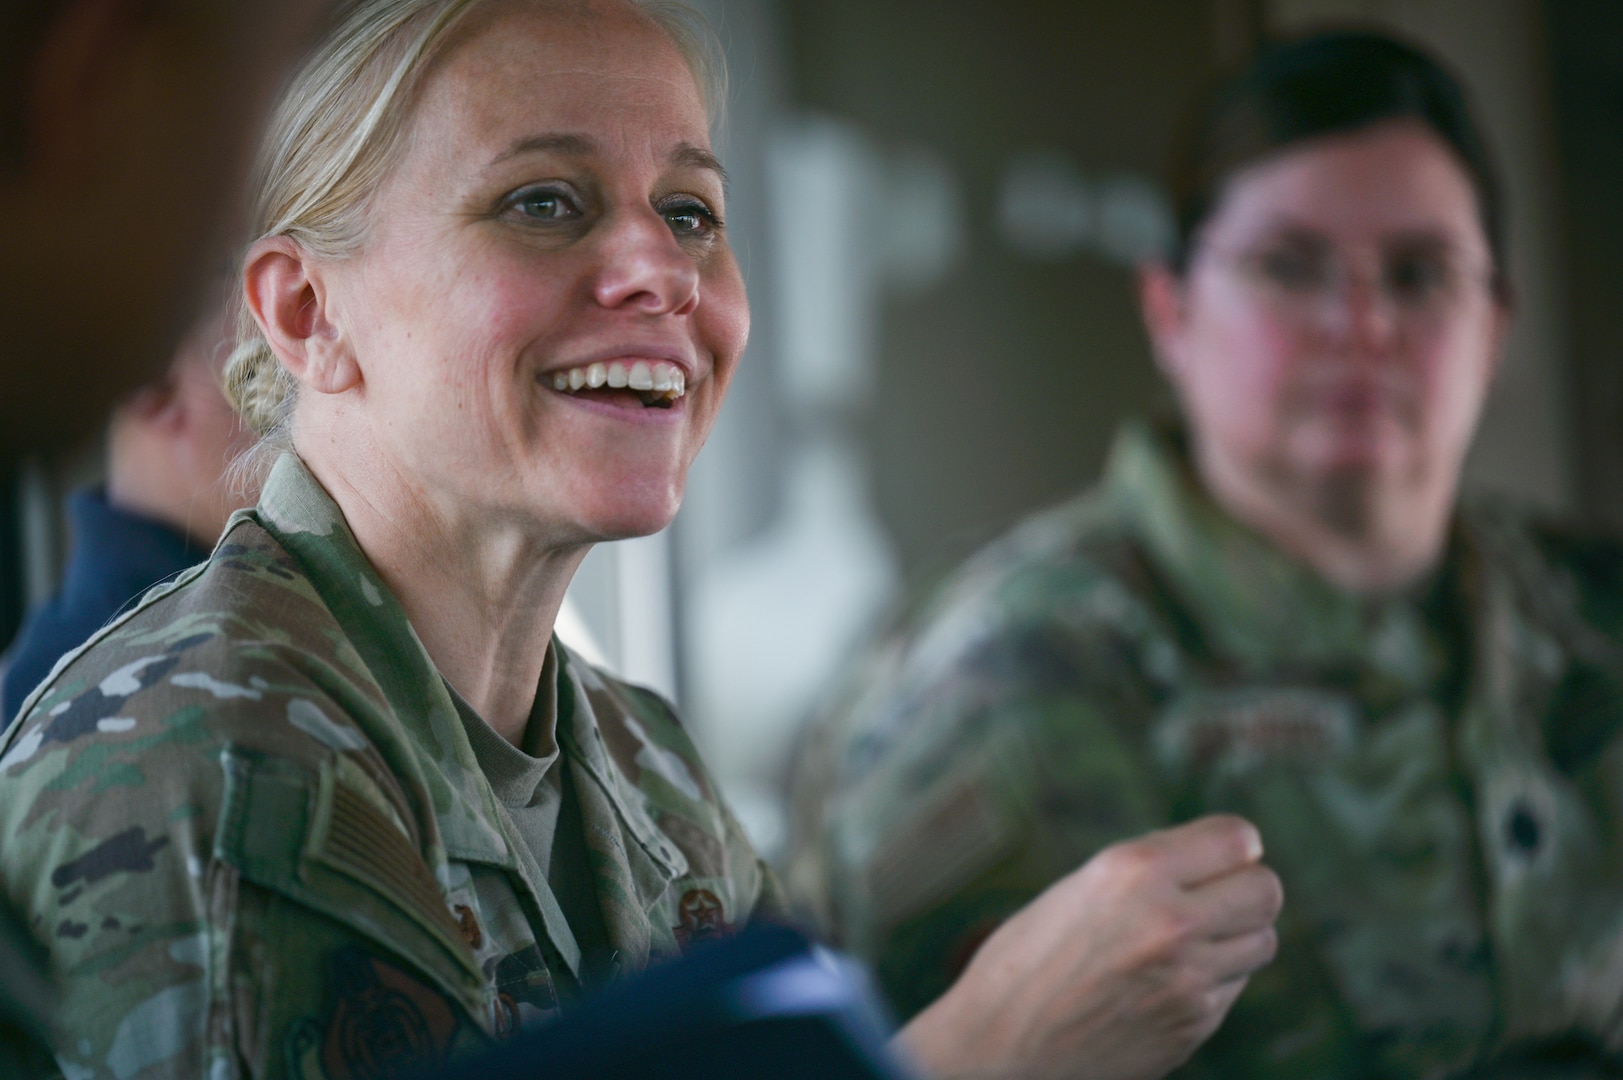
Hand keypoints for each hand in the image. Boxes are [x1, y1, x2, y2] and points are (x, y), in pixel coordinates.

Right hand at [895, 815, 1282, 1079]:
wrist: (999, 1050)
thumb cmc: (1025, 961)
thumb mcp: (1080, 888)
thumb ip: (1150, 871)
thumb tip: (1223, 860)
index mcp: (1133, 871)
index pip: (1237, 838)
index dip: (1233, 845)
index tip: (1223, 852)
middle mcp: (1170, 921)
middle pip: (1266, 890)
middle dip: (1246, 888)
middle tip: (1215, 895)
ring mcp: (1188, 980)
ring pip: (1262, 941)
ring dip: (1236, 934)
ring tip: (1191, 939)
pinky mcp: (1195, 1025)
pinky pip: (1233, 985)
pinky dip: (1214, 977)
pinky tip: (1167, 981)